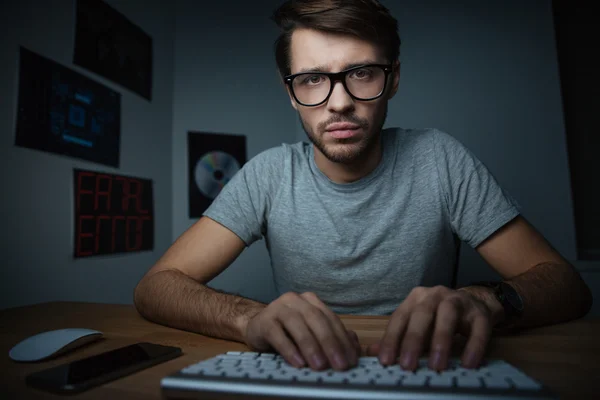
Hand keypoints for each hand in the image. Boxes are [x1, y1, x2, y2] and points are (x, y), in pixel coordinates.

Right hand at [244, 292, 359, 370]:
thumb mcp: (311, 334)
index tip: (351, 360)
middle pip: (317, 319)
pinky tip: (298, 362)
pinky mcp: (264, 321)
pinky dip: (289, 349)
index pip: (331, 319)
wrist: (256, 327)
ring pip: (298, 324)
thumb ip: (333, 336)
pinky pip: (277, 334)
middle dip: (330, 343)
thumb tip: (355, 346)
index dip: (343, 340)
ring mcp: (278, 308)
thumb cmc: (287, 332)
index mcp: (311, 301)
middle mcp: (296, 300)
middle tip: (339, 365)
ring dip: (311, 346)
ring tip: (320, 365)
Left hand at [368, 286, 494, 370]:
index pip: (400, 318)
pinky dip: (473, 346)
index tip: (385, 361)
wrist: (476, 303)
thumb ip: (397, 337)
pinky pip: (478, 329)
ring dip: (441, 341)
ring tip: (436, 365)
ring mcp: (458, 301)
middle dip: (413, 340)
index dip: (391, 339)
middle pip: (422, 314)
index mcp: (415, 299)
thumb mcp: (416, 324)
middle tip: (408, 365)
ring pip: (447, 317)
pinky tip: (468, 364)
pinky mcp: (480, 313)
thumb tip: (373, 352)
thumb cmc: (439, 317)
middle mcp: (435, 295)